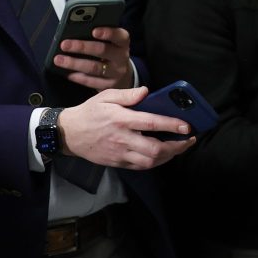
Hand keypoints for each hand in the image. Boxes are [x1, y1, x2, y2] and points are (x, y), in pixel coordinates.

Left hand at [55, 26, 133, 89]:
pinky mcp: (108, 85)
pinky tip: (67, 73)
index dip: (108, 33)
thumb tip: (75, 31)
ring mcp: (116, 73)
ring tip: (59, 59)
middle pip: (103, 50)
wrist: (122, 75)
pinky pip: (91, 81)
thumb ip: (99, 37)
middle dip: (82, 47)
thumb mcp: (111, 43)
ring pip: (94, 67)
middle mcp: (121, 57)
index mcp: (122, 43)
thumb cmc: (110, 53)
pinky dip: (78, 77)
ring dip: (74, 63)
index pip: (119, 36)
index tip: (94, 31)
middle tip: (64, 45)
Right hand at [58, 86, 195, 168]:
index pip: (151, 123)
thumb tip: (146, 91)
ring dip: (169, 156)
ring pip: (149, 161)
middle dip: (176, 146)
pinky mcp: (117, 162)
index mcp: (121, 120)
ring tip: (179, 147)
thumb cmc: (90, 112)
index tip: (187, 126)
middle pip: (154, 149)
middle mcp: (122, 139)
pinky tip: (163, 154)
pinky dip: (155, 162)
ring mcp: (119, 153)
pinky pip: (141, 166)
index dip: (171, 125)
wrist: (69, 134)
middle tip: (189, 140)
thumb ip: (128, 94)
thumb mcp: (106, 97)